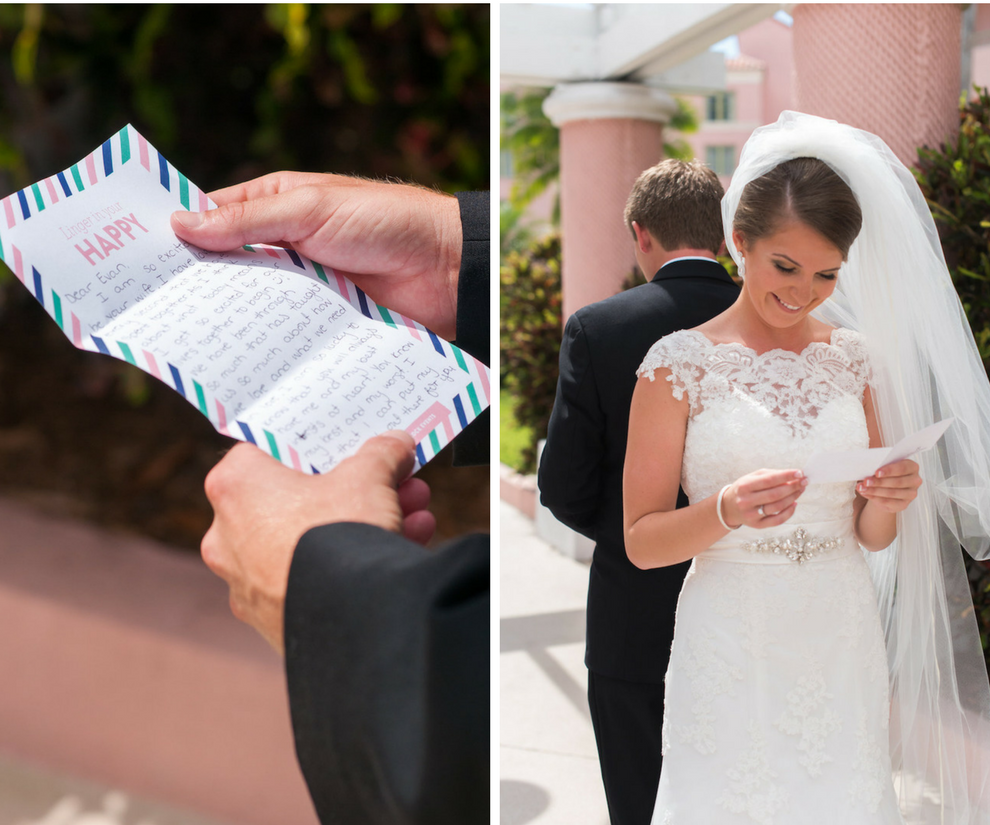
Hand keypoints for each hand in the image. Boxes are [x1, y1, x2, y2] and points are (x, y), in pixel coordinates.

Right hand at [170, 172, 461, 339]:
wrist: (446, 267)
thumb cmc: (382, 220)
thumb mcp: (310, 209)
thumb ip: (249, 222)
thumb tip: (181, 225)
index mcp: (276, 208)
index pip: (215, 219)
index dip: (179, 236)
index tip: (138, 262)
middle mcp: (286, 249)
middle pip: (229, 269)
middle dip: (197, 288)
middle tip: (154, 312)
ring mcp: (305, 289)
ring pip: (256, 306)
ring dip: (231, 321)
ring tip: (188, 343)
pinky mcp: (326, 323)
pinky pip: (288, 335)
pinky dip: (268, 345)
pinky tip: (241, 363)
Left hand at [200, 430, 435, 654]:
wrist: (350, 619)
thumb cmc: (340, 534)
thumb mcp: (370, 476)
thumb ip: (381, 454)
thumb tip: (396, 444)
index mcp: (235, 487)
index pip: (264, 449)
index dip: (307, 445)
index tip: (341, 447)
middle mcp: (227, 535)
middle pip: (296, 498)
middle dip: (353, 488)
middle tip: (392, 481)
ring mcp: (245, 583)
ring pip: (309, 541)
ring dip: (361, 524)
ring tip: (412, 517)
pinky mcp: (271, 620)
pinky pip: (312, 579)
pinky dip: (349, 565)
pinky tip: (402, 551)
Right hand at [721, 469, 807, 528]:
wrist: (729, 507)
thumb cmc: (744, 489)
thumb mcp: (752, 477)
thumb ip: (771, 475)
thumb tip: (793, 476)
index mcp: (744, 486)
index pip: (769, 480)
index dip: (786, 476)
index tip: (800, 473)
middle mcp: (746, 501)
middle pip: (775, 494)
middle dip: (793, 487)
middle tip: (804, 481)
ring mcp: (751, 515)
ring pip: (777, 507)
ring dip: (793, 498)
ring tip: (800, 490)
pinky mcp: (757, 525)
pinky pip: (777, 520)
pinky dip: (789, 512)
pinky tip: (794, 503)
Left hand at [856, 458, 921, 512]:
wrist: (886, 488)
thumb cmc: (885, 474)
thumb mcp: (884, 468)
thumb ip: (879, 467)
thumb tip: (867, 469)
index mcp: (912, 467)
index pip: (902, 468)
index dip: (889, 470)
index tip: (876, 472)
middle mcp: (915, 480)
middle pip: (897, 482)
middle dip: (879, 482)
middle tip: (866, 481)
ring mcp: (911, 494)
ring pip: (892, 493)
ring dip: (875, 491)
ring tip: (862, 488)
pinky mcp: (904, 504)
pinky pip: (889, 502)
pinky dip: (875, 498)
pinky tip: (866, 494)